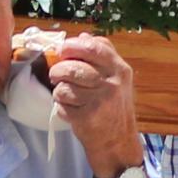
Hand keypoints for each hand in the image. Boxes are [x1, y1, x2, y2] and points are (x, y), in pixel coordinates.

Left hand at [42, 34, 145, 175]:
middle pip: (73, 67)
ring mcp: (101, 100)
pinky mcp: (88, 117)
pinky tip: (72, 111)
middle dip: (58, 71)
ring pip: (64, 87)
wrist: (118, 141)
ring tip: (67, 96)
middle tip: (57, 76)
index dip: (72, 46)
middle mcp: (113, 83)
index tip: (63, 50)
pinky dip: (62, 109)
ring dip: (60, 92)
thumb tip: (81, 36)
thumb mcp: (115, 78)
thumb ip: (101, 56)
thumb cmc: (112, 106)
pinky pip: (62, 106)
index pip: (93, 46)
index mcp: (119, 68)